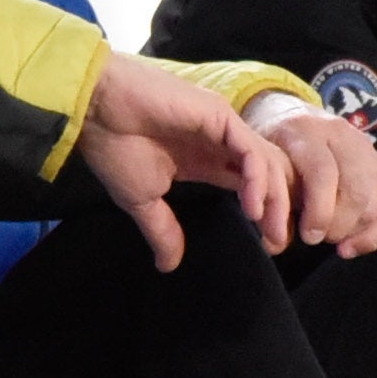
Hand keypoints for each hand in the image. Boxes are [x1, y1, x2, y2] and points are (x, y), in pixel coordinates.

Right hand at [69, 53, 292, 260]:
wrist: (95, 111)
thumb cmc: (115, 147)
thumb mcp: (143, 200)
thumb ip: (162, 230)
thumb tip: (167, 266)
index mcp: (205, 160)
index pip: (250, 186)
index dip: (267, 214)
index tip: (271, 246)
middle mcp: (220, 143)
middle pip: (268, 175)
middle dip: (281, 209)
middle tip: (280, 244)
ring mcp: (223, 128)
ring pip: (267, 163)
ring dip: (276, 199)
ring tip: (273, 231)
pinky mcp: (220, 116)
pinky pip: (251, 150)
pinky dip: (257, 179)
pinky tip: (254, 206)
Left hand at [253, 100, 376, 254]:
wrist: (294, 116)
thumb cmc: (273, 146)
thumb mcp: (264, 163)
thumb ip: (272, 197)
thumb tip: (275, 243)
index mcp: (310, 132)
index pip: (324, 173)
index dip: (319, 211)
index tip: (308, 236)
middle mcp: (346, 139)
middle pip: (357, 191)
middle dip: (339, 225)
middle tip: (319, 238)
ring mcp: (369, 154)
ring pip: (375, 202)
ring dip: (355, 231)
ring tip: (332, 240)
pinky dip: (374, 234)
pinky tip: (351, 247)